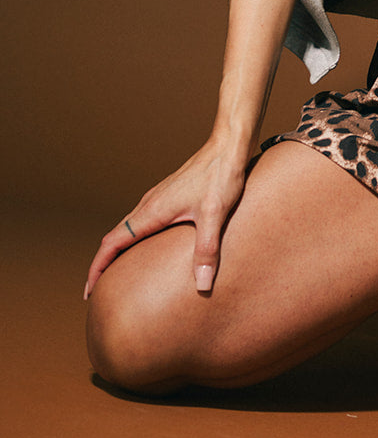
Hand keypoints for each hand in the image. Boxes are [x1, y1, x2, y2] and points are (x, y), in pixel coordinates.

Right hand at [83, 136, 250, 299]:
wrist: (228, 146)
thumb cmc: (220, 176)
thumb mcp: (215, 215)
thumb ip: (207, 250)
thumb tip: (203, 286)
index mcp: (152, 211)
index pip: (112, 243)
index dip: (98, 267)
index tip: (89, 291)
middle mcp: (149, 204)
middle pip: (114, 237)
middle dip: (103, 264)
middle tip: (97, 291)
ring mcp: (158, 198)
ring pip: (126, 228)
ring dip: (117, 251)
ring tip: (117, 274)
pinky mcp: (169, 196)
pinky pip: (141, 221)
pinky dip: (133, 239)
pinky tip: (147, 247)